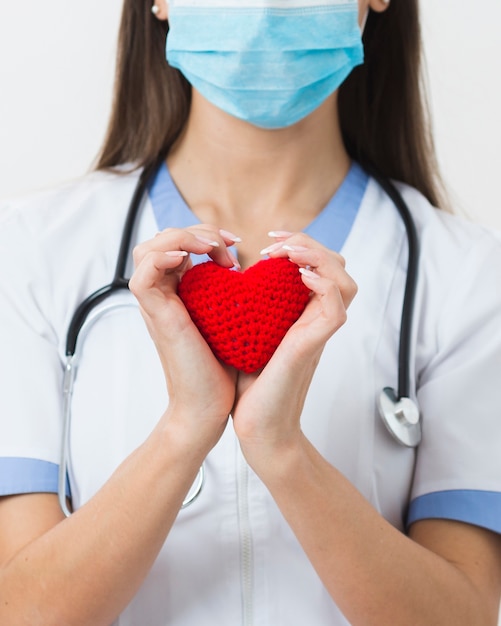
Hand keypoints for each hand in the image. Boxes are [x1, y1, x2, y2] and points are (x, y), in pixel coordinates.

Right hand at [129, 225, 239, 449]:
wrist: (208, 408)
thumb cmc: (222, 369)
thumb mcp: (227, 319)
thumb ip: (226, 292)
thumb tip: (244, 269)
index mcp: (177, 293)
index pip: (177, 244)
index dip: (205, 234)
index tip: (237, 244)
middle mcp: (162, 296)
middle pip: (161, 240)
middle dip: (197, 231)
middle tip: (229, 243)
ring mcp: (156, 305)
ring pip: (148, 249)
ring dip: (183, 237)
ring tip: (214, 248)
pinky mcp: (156, 315)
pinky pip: (144, 273)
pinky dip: (165, 256)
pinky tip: (194, 259)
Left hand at [231, 233, 356, 473]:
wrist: (257, 429)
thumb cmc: (250, 385)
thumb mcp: (250, 333)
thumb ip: (253, 306)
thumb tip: (234, 277)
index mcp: (303, 314)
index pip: (320, 267)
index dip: (300, 245)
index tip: (268, 242)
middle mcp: (315, 321)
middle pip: (338, 267)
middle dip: (308, 243)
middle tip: (274, 243)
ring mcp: (317, 334)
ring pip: (344, 282)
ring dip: (317, 258)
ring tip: (287, 254)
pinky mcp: (311, 348)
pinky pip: (334, 309)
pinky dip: (322, 286)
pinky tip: (298, 277)